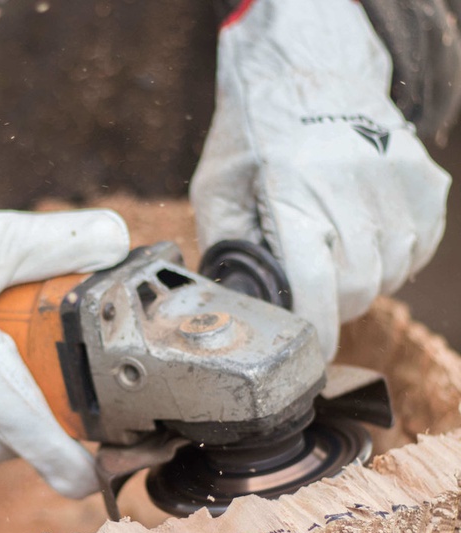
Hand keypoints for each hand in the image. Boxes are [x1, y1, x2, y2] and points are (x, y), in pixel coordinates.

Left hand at [190, 0, 449, 359]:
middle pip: (359, 289)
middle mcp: (351, 189)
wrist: (310, 68)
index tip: (310, 356)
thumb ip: (224, 248)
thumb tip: (236, 300)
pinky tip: (362, 241)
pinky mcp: (424, 179)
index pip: (315, 287)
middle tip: (313, 296)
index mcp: (292, 194)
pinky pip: (418, 249)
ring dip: (362, 284)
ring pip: (391, 273)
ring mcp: (396, 182)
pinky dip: (392, 260)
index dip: (316, 333)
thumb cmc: (255, 132)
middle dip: (334, 308)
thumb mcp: (216, 188)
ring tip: (334, 259)